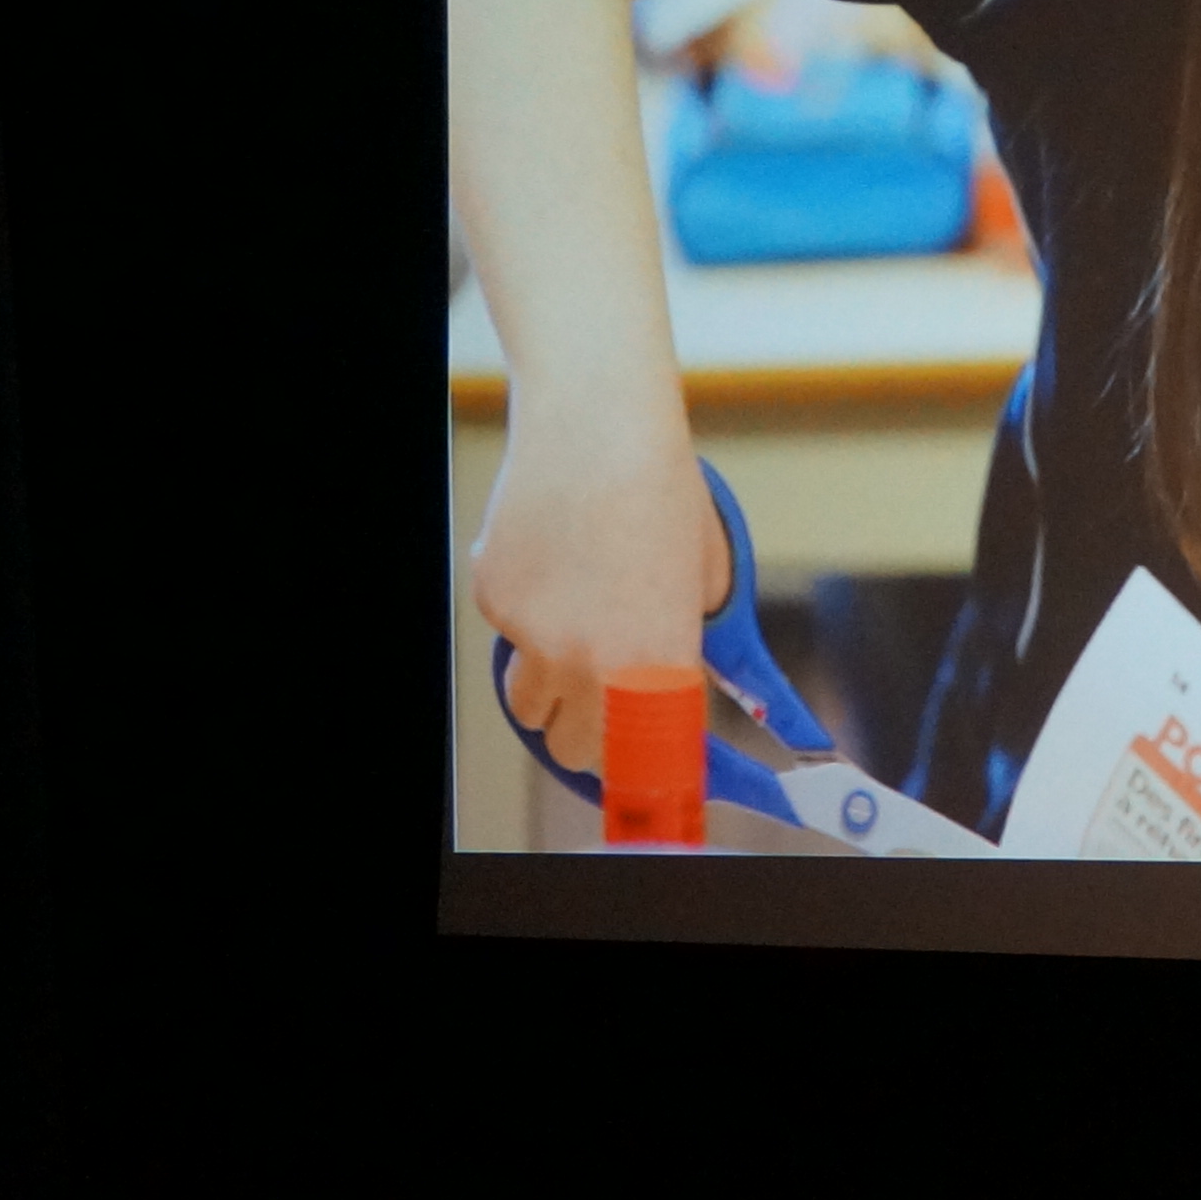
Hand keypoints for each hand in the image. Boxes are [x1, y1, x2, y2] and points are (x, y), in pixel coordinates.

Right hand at [471, 415, 727, 780]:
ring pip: (529, 701)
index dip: (640, 766)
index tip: (643, 761)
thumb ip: (691, 642)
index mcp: (658, 666)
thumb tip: (685, 679)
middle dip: (586, 734)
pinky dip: (525, 618)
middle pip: (573, 747)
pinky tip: (554, 563)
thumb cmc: (663, 496)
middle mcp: (592, 665)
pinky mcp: (493, 603)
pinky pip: (508, 637)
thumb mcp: (707, 581)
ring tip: (577, 627)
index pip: (641, 759)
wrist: (601, 432)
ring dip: (550, 685)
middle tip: (601, 705)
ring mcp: (535, 637)